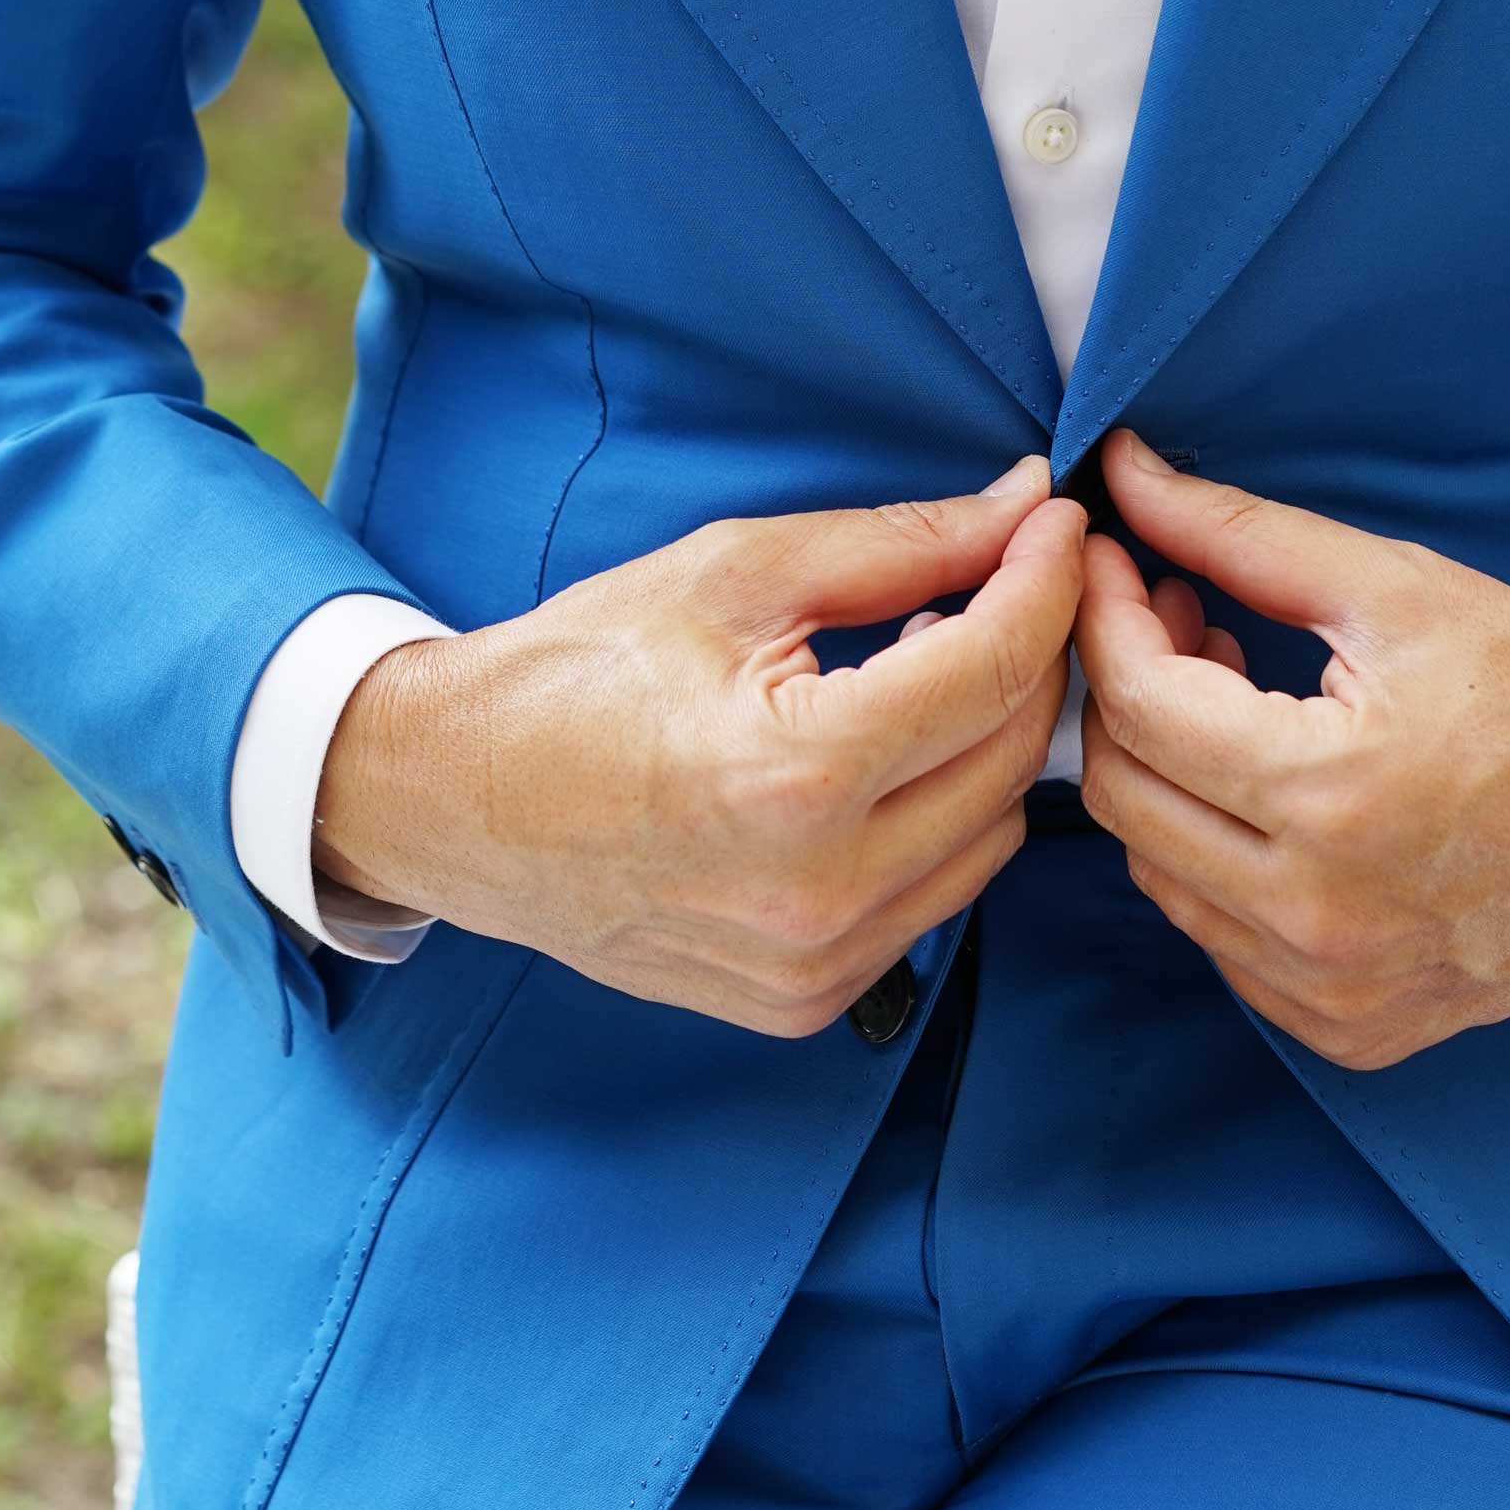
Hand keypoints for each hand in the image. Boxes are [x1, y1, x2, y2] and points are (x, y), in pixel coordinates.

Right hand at [315, 460, 1083, 1032]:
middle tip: (1002, 582)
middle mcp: (820, 889)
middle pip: (1014, 755)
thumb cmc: (578, 670)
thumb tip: (1022, 508)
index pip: (993, 666)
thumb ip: (900, 545)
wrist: (454, 800)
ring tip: (919, 668)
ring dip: (985, 744)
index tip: (1056, 525)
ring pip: (992, 836)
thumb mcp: (736, 573)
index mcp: (798, 773)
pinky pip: (932, 900)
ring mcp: (814, 962)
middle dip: (1028, 654)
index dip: (1045, 579)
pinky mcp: (804, 1001)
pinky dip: (934, 822)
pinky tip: (877, 760)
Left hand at [1074, 434, 1509, 1068]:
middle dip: (1126, 691)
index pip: (1139, 708)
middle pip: (1122, 798)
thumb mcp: (1399, 588)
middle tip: (1178, 617)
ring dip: (1168, 777)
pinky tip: (1271, 792)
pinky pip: (1222, 941)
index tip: (1119, 560)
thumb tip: (1125, 472)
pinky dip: (1218, 860)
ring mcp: (1334, 989)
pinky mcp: (1353, 1027)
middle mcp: (1319, 917)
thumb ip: (1242, 534)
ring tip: (1232, 697)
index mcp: (1330, 799)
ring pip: (1160, 874)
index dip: (1107, 617)